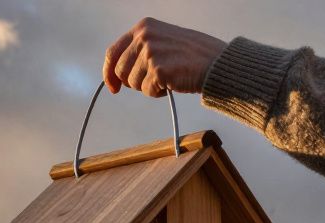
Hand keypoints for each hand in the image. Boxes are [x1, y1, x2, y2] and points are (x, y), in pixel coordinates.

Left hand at [103, 17, 227, 96]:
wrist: (215, 62)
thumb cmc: (191, 55)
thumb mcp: (161, 40)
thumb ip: (140, 49)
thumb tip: (117, 73)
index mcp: (143, 27)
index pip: (113, 52)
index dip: (109, 73)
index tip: (112, 87)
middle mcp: (144, 36)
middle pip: (120, 71)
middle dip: (133, 82)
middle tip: (153, 81)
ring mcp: (150, 52)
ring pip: (133, 83)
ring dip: (148, 87)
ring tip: (167, 78)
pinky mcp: (158, 69)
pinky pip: (147, 91)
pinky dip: (158, 93)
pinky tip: (172, 83)